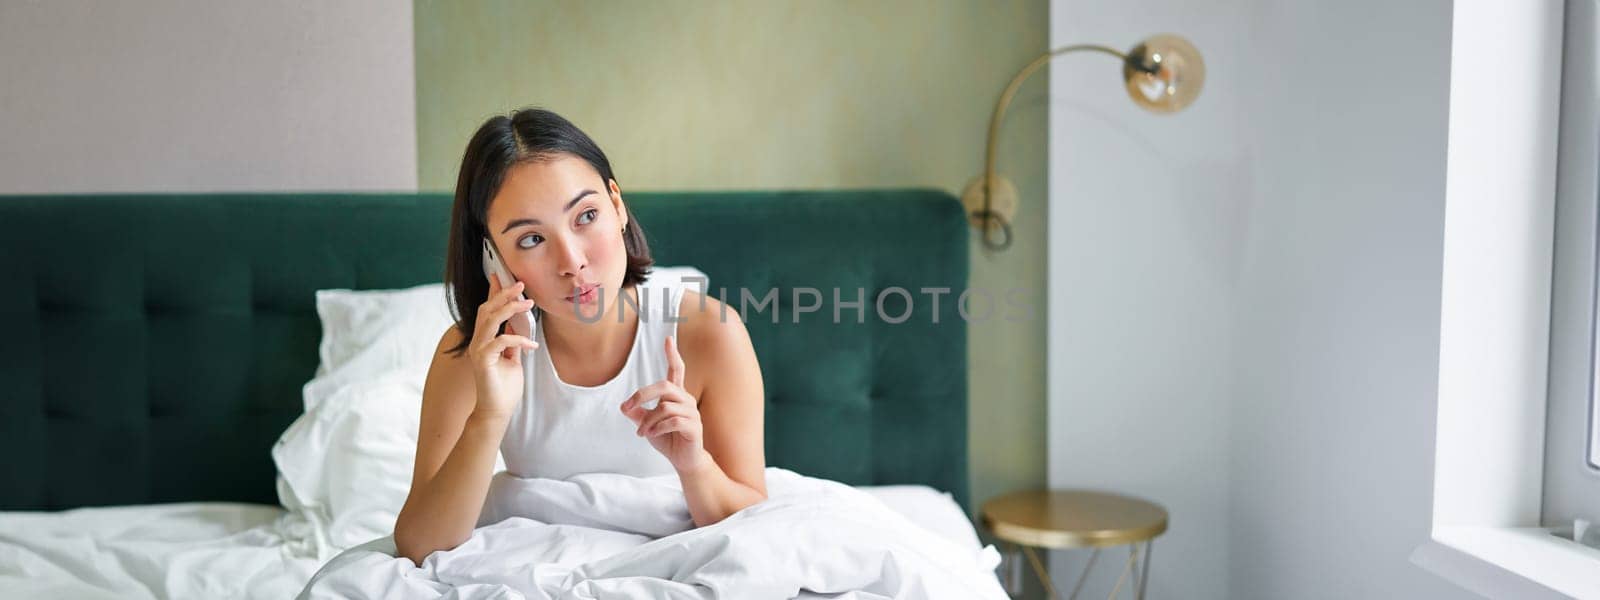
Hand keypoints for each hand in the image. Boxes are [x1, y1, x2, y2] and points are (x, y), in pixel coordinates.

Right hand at [469, 273, 538, 420]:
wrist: (497, 412)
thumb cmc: (505, 387)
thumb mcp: (513, 358)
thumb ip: (513, 340)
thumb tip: (518, 322)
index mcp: (485, 339)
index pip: (487, 310)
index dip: (493, 292)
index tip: (500, 275)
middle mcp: (478, 342)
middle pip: (486, 310)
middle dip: (503, 294)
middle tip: (521, 284)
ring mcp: (479, 351)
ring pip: (489, 320)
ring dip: (509, 309)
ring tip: (528, 304)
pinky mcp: (483, 362)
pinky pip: (500, 342)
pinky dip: (517, 339)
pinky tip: (532, 346)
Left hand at [619, 335, 708, 471]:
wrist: (684, 461)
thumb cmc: (668, 439)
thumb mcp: (648, 426)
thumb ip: (637, 415)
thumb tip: (623, 407)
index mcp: (676, 396)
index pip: (676, 370)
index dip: (672, 354)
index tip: (667, 338)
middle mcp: (685, 400)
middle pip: (664, 385)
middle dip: (642, 395)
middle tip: (627, 407)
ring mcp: (692, 413)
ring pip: (664, 407)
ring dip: (648, 421)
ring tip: (642, 432)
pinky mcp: (694, 427)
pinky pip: (672, 421)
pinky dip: (657, 428)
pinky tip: (651, 435)